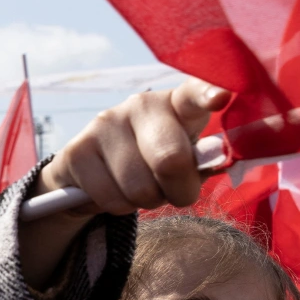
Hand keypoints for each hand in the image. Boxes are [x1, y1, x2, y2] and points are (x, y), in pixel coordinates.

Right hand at [21, 80, 229, 289]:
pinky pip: (110, 198)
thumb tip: (215, 159)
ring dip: (145, 201)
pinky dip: (118, 207)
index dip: (208, 93)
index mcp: (177, 103)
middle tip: (177, 194)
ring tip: (138, 190)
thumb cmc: (150, 165)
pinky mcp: (77, 149)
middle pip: (170, 160)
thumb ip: (201, 160)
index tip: (221, 97)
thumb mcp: (183, 159)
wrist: (88, 174)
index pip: (194, 92)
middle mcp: (141, 104)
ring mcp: (105, 123)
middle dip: (180, 191)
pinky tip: (114, 192)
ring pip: (139, 188)